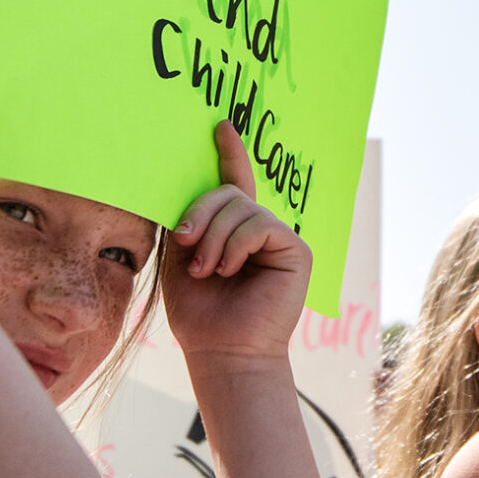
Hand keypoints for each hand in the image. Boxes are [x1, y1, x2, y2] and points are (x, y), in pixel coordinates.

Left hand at [161, 121, 312, 366]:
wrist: (221, 350)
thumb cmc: (198, 311)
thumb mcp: (181, 256)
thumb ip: (187, 221)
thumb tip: (186, 187)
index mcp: (231, 230)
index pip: (234, 183)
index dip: (230, 154)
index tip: (221, 127)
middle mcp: (258, 230)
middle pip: (228, 191)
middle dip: (200, 214)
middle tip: (186, 246)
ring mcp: (279, 239)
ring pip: (240, 207)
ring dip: (214, 238)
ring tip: (207, 271)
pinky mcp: (296, 250)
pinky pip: (260, 225)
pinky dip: (236, 245)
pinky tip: (230, 270)